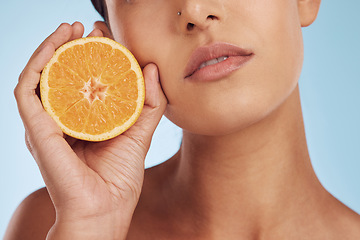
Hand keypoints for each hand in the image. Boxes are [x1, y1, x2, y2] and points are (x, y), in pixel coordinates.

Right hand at [14, 22, 166, 238]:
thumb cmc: (120, 178)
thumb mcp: (140, 133)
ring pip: (41, 75)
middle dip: (74, 46)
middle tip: (91, 28)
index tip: (107, 38)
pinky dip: (38, 62)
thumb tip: (150, 68)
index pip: (83, 79)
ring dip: (53, 47)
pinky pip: (28, 88)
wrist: (104, 210)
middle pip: (62, 74)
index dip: (92, 56)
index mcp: (83, 121)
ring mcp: (46, 123)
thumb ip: (149, 104)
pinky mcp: (35, 128)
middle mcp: (61, 119)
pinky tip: (56, 45)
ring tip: (71, 28)